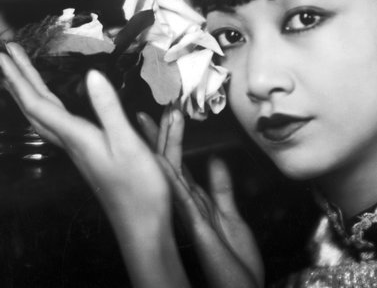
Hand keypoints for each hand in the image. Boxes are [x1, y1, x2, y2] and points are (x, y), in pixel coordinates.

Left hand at [0, 43, 189, 287]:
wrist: (142, 224)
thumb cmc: (139, 189)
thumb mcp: (128, 144)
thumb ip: (109, 109)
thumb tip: (92, 74)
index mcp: (77, 137)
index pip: (37, 103)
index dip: (20, 76)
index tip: (7, 53)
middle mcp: (72, 143)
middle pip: (35, 108)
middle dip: (19, 79)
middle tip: (7, 55)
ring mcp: (79, 151)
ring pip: (43, 118)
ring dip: (30, 94)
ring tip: (22, 76)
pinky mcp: (88, 156)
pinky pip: (57, 126)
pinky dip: (48, 109)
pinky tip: (54, 109)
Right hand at [139, 111, 264, 287]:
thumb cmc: (236, 263)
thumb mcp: (230, 217)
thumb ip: (221, 189)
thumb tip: (215, 161)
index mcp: (195, 205)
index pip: (177, 168)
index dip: (167, 143)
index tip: (156, 120)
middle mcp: (187, 209)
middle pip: (169, 168)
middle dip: (156, 140)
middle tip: (141, 114)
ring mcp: (190, 218)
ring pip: (171, 179)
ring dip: (161, 151)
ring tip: (147, 126)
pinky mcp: (199, 228)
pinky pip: (184, 200)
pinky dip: (174, 181)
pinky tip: (163, 163)